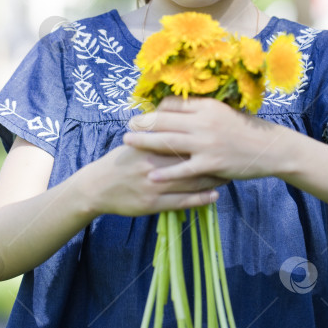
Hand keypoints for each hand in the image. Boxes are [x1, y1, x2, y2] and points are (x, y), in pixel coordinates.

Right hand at [83, 141, 222, 216]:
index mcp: (150, 147)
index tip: (221, 138)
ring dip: (212, 180)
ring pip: (190, 182)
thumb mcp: (135, 143)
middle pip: (191, 161)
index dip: (203, 141)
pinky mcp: (152, 205)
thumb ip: (156, 135)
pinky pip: (181, 202)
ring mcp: (154, 187)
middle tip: (231, 158)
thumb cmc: (119, 162)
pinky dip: (200, 199)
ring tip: (228, 176)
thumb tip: (178, 122)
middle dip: (213, 160)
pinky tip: (214, 196)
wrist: (96, 187)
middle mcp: (154, 166)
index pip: (183, 141)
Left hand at [123, 96, 280, 182]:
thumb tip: (178, 108)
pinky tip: (151, 175)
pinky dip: (165, 173)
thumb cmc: (246, 130)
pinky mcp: (212, 163)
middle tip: (128, 125)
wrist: (270, 148)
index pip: (173, 103)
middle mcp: (204, 122)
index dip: (156, 108)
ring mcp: (207, 143)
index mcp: (207, 106)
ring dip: (145, 142)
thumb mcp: (224, 112)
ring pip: (168, 141)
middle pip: (164, 120)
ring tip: (128, 142)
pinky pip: (183, 169)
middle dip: (143, 122)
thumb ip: (202, 111)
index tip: (145, 113)